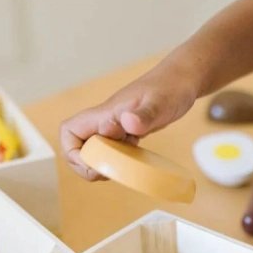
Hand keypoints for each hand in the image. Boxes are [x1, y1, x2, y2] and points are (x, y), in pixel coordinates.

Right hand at [60, 68, 196, 180]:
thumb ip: (143, 115)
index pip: (69, 131)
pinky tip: (135, 160)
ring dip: (102, 164)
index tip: (95, 163)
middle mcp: (106, 119)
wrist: (183, 79)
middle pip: (78, 146)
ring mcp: (116, 126)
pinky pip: (113, 149)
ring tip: (122, 169)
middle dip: (87, 165)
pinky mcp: (128, 131)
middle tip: (109, 172)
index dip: (73, 152)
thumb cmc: (171, 88)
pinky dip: (119, 160)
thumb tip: (127, 124)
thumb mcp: (161, 104)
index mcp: (106, 113)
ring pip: (95, 149)